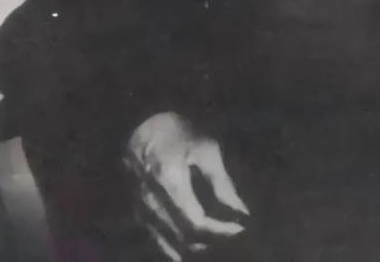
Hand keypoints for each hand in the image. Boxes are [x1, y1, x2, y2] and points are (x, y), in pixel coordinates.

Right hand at [123, 111, 248, 260]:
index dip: (220, 231)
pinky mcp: (138, 216)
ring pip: (172, 245)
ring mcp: (141, 212)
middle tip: (234, 231)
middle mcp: (152, 202)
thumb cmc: (179, 134)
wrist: (142, 130)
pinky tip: (197, 244)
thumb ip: (221, 183)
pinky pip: (160, 242)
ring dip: (199, 246)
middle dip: (214, 240)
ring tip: (220, 236)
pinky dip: (180, 248)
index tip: (241, 228)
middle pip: (185, 238)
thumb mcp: (206, 149)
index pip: (196, 223)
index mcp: (170, 181)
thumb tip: (240, 211)